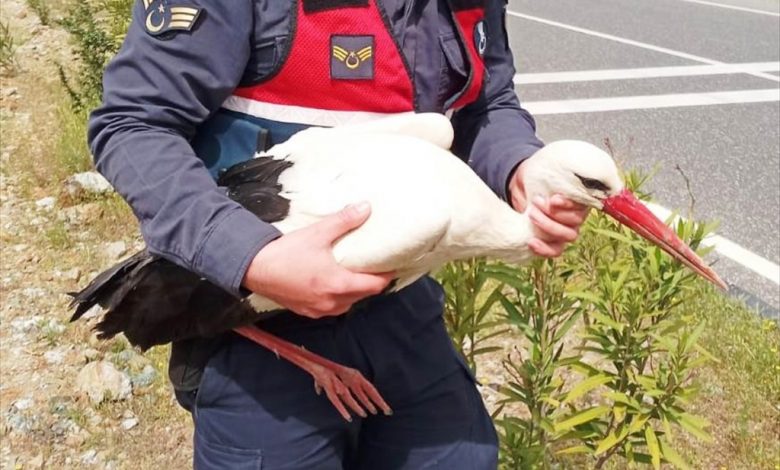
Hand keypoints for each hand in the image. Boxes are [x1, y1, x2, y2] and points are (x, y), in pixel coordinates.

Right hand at [242, 202, 394, 317]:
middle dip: (372, 283)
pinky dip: (339, 298)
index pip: (375, 286)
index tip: (393, 266)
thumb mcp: (318, 233)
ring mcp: (319, 310)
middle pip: (364, 296)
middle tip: (376, 267)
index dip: (387, 276)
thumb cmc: (286, 252)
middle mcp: (332, 302)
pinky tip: (335, 285)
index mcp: (338, 284)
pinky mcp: (307, 312)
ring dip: (356, 292)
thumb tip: (366, 208)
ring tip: (357, 275)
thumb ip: (344, 221)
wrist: (254, 269)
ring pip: (348, 304)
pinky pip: (332, 308)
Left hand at [509, 160, 588, 257]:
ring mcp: (566, 228)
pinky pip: (556, 251)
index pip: (585, 206)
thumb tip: (574, 166)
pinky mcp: (553, 240)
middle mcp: (577, 214)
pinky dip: (545, 249)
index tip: (554, 199)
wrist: (521, 186)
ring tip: (532, 215)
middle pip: (576, 222)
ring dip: (548, 227)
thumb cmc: (536, 174)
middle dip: (554, 214)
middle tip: (536, 203)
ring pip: (569, 236)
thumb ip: (560, 167)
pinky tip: (532, 242)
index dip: (570, 205)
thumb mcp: (546, 166)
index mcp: (581, 196)